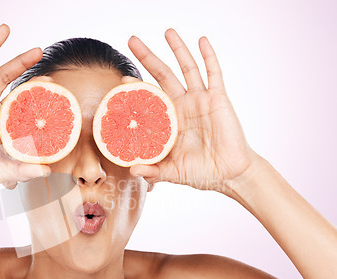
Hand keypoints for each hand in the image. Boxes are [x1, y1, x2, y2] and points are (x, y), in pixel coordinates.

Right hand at [0, 24, 49, 188]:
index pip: (22, 97)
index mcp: (1, 118)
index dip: (36, 89)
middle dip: (23, 62)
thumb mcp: (2, 170)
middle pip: (8, 75)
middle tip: (39, 51)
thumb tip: (47, 171)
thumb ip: (24, 170)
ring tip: (6, 28)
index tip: (53, 84)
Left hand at [127, 29, 256, 192]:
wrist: (229, 174)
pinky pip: (213, 73)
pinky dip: (208, 56)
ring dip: (177, 49)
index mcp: (168, 121)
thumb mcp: (172, 172)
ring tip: (167, 31)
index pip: (149, 98)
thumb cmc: (200, 172)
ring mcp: (200, 99)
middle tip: (132, 40)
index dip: (136, 88)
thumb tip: (131, 170)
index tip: (121, 79)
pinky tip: (201, 40)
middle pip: (162, 75)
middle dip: (147, 57)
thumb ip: (153, 170)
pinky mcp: (218, 98)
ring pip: (186, 68)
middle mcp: (182, 106)